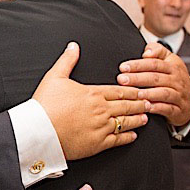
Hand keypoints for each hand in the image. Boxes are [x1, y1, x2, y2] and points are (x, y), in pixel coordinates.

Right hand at [32, 42, 148, 159]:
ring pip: (126, 122)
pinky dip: (128, 137)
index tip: (142, 90)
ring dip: (137, 118)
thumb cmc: (45, 105)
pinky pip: (118, 139)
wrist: (39, 131)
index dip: (133, 90)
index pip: (119, 90)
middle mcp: (101, 110)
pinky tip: (133, 135)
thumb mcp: (54, 77)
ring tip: (145, 117)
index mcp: (93, 93)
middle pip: (127, 105)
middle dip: (140, 103)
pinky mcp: (98, 143)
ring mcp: (101, 127)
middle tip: (150, 101)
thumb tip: (73, 46)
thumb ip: (67, 61)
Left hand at [117, 47, 189, 126]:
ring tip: (134, 93)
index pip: (154, 63)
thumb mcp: (169, 60)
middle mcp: (177, 80)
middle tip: (122, 80)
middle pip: (156, 78)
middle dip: (138, 78)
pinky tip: (145, 107)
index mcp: (173, 66)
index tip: (123, 67)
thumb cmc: (174, 78)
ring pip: (163, 93)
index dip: (138, 65)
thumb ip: (157, 51)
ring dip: (148, 94)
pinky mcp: (178, 110)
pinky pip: (168, 108)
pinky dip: (157, 108)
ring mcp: (179, 95)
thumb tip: (147, 52)